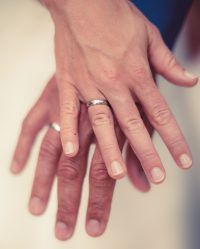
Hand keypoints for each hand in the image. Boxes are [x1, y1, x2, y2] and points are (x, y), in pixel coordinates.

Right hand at [10, 76, 150, 239]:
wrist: (105, 20)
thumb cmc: (132, 63)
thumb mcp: (147, 103)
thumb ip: (143, 146)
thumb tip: (142, 186)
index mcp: (111, 123)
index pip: (105, 173)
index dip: (101, 202)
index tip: (95, 229)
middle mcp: (85, 120)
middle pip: (73, 170)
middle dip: (69, 203)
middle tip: (64, 232)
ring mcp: (64, 108)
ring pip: (50, 152)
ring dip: (42, 183)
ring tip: (36, 210)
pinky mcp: (50, 94)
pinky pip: (32, 122)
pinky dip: (23, 146)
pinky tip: (16, 168)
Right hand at [40, 0, 197, 183]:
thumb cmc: (116, 15)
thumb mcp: (149, 36)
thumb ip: (168, 63)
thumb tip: (190, 81)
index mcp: (137, 72)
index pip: (160, 113)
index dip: (174, 139)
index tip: (184, 160)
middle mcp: (115, 82)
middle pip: (134, 124)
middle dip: (147, 153)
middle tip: (157, 177)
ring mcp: (89, 84)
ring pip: (102, 122)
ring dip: (110, 149)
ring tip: (117, 175)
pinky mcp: (68, 82)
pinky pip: (68, 109)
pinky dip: (68, 129)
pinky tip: (71, 151)